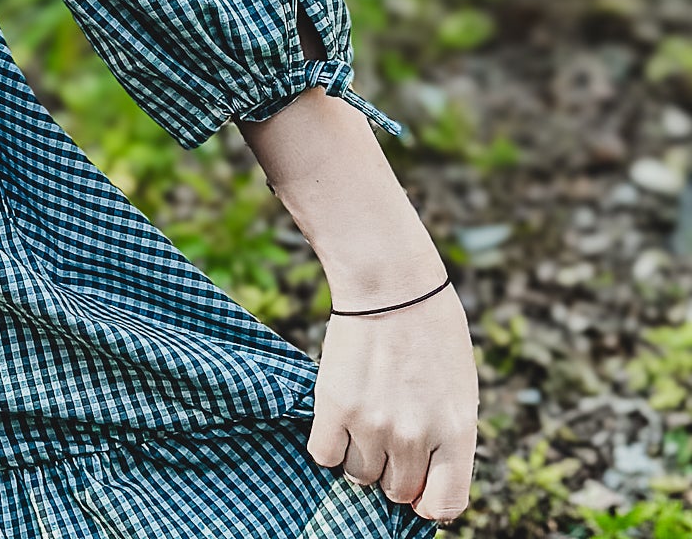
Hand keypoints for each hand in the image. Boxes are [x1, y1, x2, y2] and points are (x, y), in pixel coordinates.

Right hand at [235, 72, 479, 522]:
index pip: (444, 506)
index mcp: (457, 432)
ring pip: (360, 475)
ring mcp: (374, 425)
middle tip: (388, 433)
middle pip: (397, 491)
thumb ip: (449, 435)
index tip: (420, 485)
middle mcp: (416, 437)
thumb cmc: (431, 326)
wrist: (390, 279)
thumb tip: (432, 479)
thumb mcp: (460, 385)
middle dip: (393, 470)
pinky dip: (329, 442)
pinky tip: (338, 415)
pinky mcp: (336, 408)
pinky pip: (325, 455)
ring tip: (364, 414)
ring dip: (360, 454)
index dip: (429, 501)